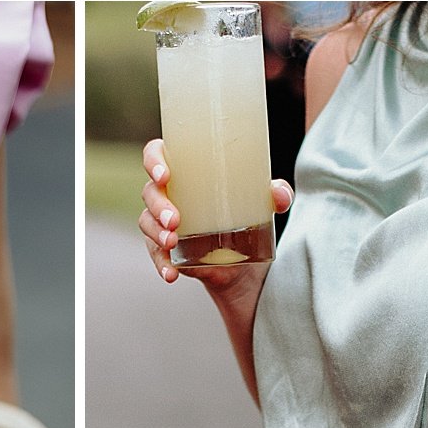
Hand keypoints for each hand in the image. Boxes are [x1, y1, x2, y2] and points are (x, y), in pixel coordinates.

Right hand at [138, 138, 293, 287]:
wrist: (245, 263)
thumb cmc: (248, 217)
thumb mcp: (264, 205)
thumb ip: (277, 195)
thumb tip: (279, 194)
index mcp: (186, 170)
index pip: (157, 154)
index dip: (154, 160)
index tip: (165, 175)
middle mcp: (170, 194)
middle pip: (150, 191)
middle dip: (158, 205)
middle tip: (176, 220)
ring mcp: (164, 223)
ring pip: (147, 222)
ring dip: (156, 232)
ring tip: (172, 242)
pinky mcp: (167, 250)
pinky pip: (156, 254)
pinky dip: (161, 264)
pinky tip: (171, 273)